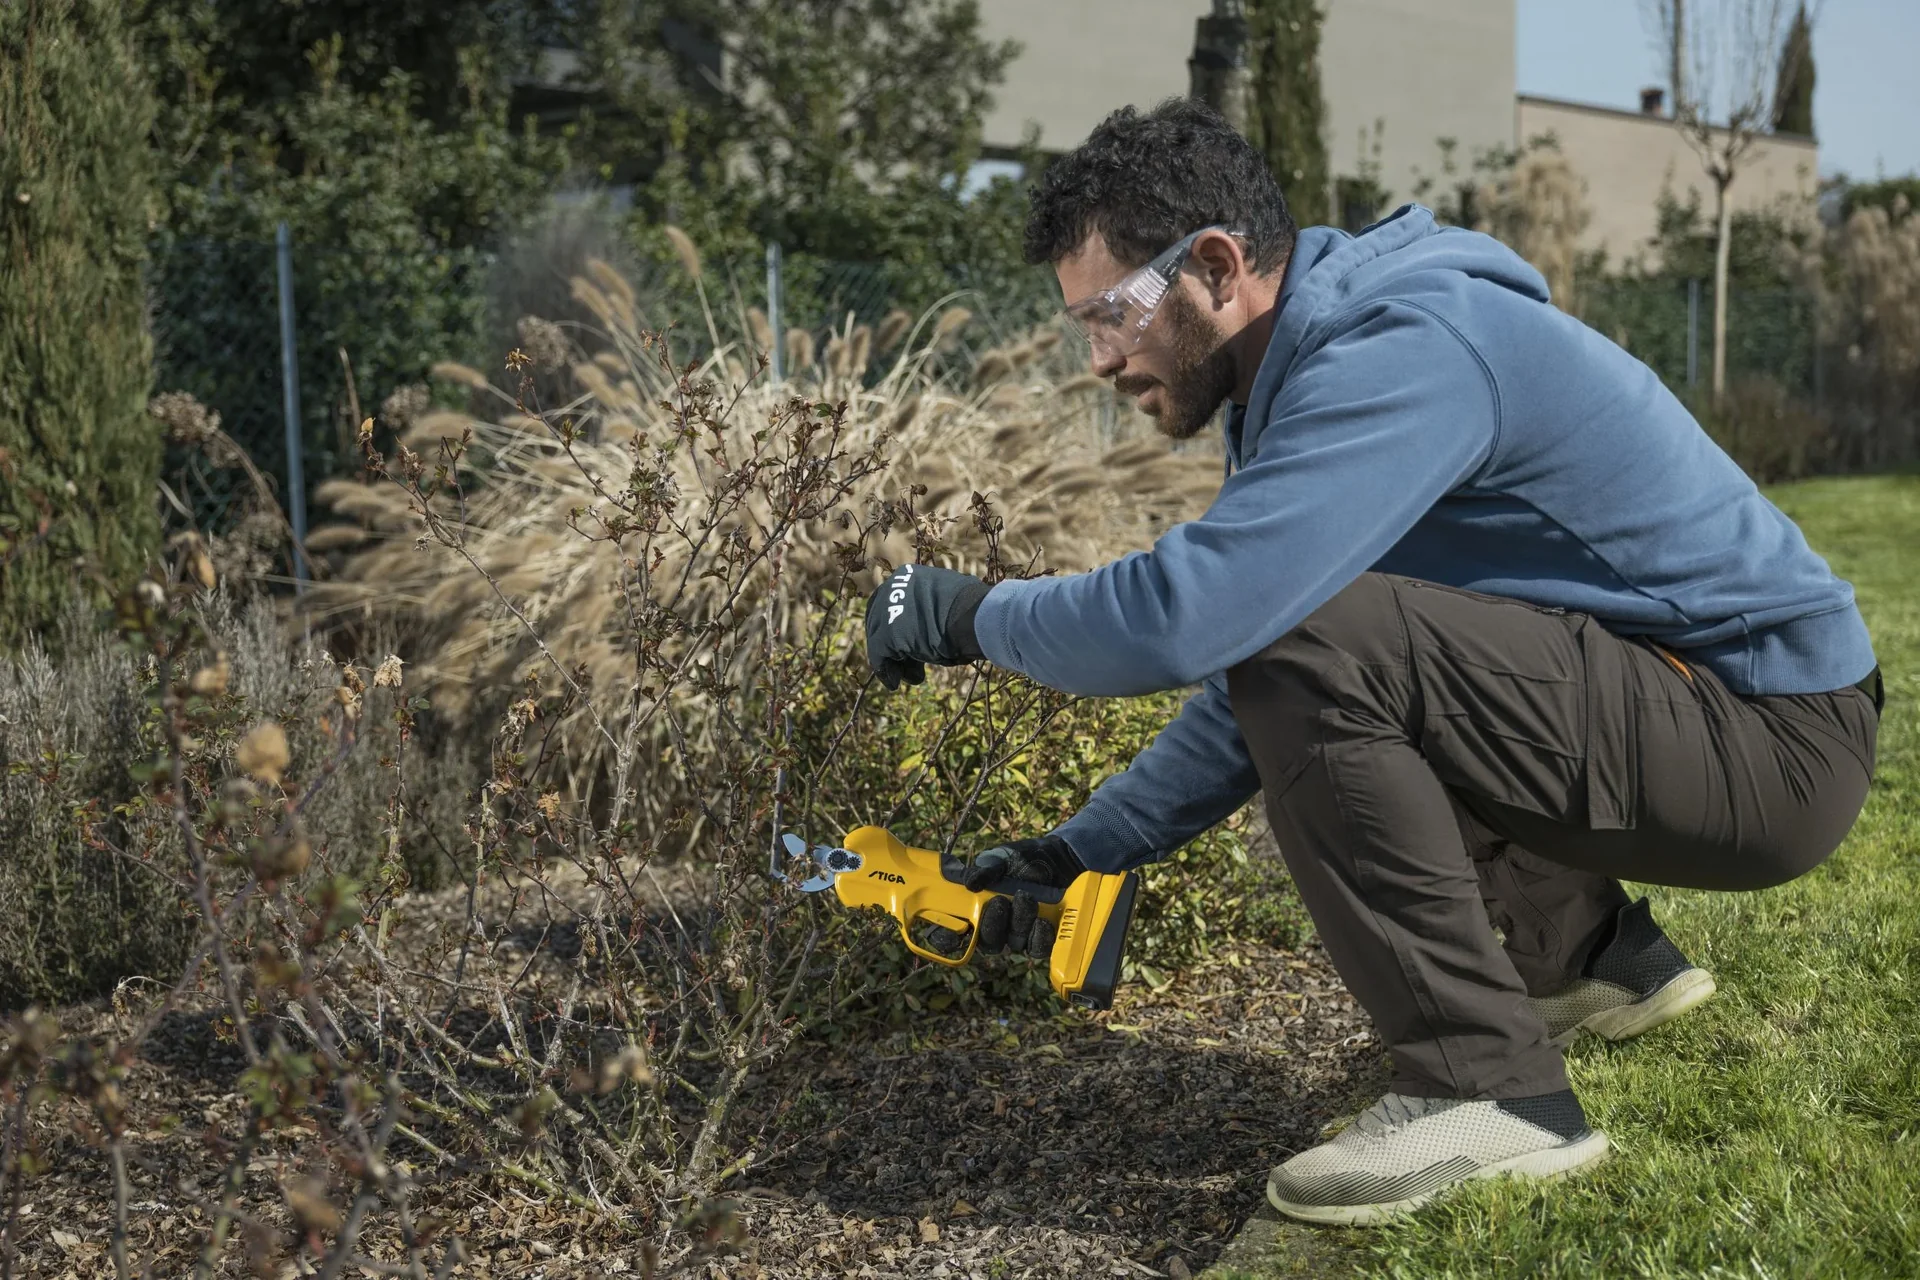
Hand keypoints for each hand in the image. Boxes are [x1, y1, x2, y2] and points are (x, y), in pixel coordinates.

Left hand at [864, 563, 989, 690]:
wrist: (974, 617)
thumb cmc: (972, 610)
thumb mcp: (948, 604)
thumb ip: (932, 608)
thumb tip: (935, 621)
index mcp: (909, 576)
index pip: (893, 601)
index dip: (899, 623)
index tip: (910, 641)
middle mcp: (892, 588)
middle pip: (882, 620)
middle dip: (895, 644)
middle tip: (910, 662)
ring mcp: (886, 610)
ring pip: (880, 639)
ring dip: (894, 660)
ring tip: (912, 675)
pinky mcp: (885, 634)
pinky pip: (880, 655)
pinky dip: (887, 671)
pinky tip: (896, 682)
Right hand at [919, 834, 1086, 959]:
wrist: (1056, 858)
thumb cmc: (1021, 859)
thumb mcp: (1001, 859)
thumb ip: (986, 871)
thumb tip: (970, 884)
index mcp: (974, 909)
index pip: (952, 932)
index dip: (946, 937)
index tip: (952, 932)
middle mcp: (993, 926)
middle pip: (985, 942)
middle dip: (992, 924)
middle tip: (1000, 901)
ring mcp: (1017, 934)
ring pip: (1012, 944)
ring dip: (1018, 923)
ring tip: (1026, 897)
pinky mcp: (1040, 937)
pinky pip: (1036, 948)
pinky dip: (1039, 937)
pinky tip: (1042, 921)